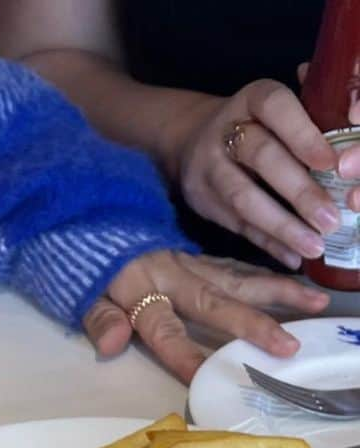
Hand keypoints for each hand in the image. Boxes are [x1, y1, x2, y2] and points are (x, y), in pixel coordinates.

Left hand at [82, 250, 328, 383]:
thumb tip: (113, 344)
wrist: (83, 214)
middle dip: (254, 325)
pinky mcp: (197, 255)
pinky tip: (293, 280)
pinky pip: (236, 264)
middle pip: (217, 304)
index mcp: (142, 292)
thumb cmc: (83, 265)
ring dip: (278, 291)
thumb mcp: (80, 294)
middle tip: (289, 345)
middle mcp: (174, 277)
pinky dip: (265, 272)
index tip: (206, 378)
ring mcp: (190, 263)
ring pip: (239, 278)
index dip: (184, 355)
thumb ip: (98, 320)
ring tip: (315, 301)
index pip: (165, 332)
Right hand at [170, 79, 341, 268]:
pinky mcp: (203, 201)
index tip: (332, 163)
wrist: (193, 141)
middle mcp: (224, 131)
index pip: (276, 108)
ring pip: (244, 199)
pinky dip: (267, 244)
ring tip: (314, 246)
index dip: (303, 135)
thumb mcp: (279, 110)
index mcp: (252, 98)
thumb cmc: (259, 125)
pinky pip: (237, 226)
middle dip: (299, 191)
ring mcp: (208, 168)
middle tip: (331, 219)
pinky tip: (293, 257)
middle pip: (262, 158)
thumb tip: (353, 139)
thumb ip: (314, 117)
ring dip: (282, 226)